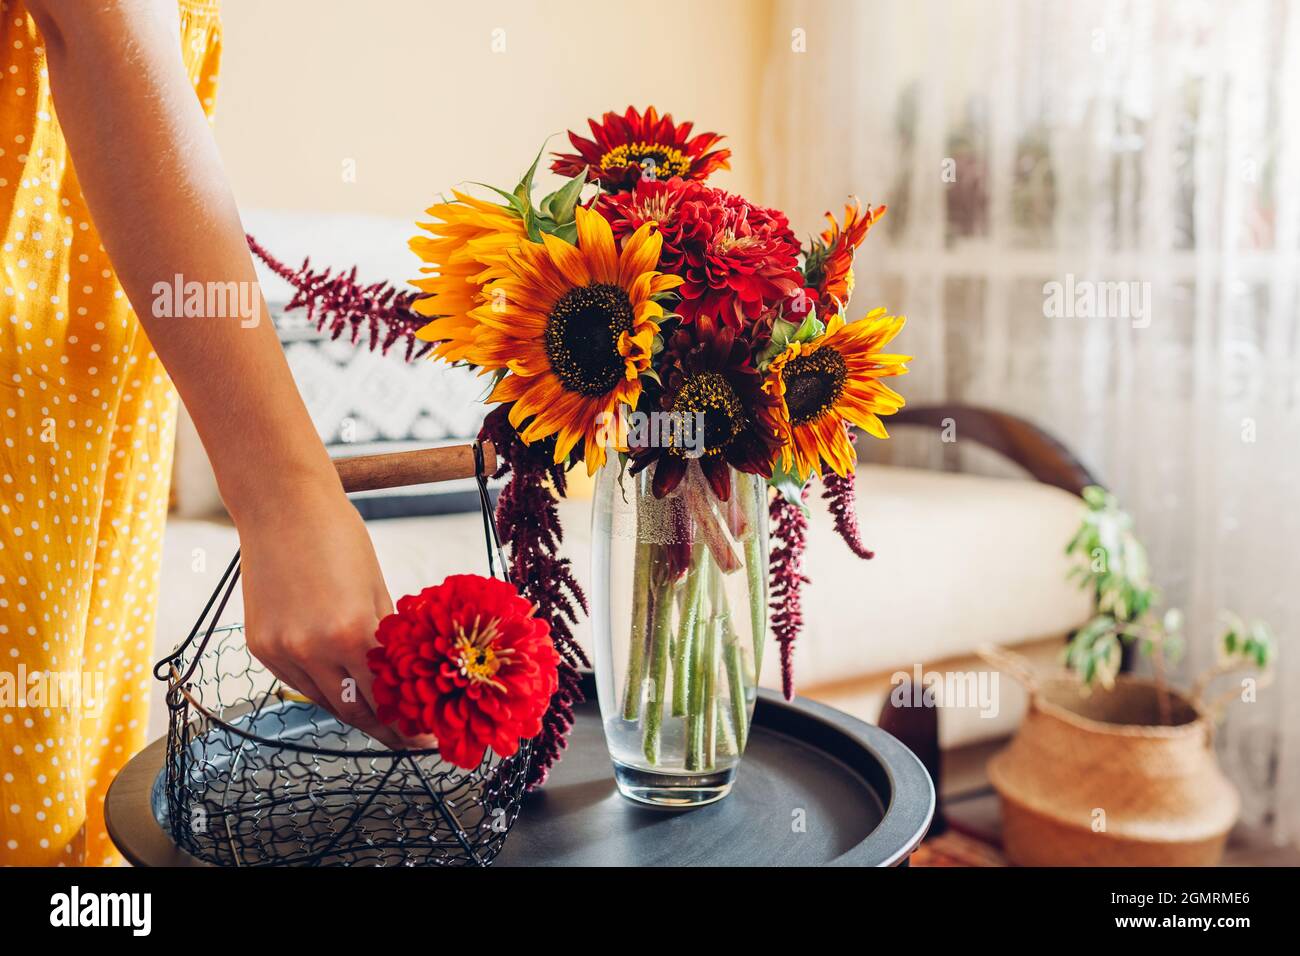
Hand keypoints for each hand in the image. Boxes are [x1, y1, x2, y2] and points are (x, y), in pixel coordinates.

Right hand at [234, 479, 408, 748]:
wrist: (282, 507)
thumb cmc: (340, 538)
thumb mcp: (377, 589)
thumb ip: (386, 639)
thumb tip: (403, 678)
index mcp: (351, 633)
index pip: (385, 699)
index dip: (407, 724)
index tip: (424, 736)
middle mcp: (312, 650)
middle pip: (354, 712)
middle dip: (384, 728)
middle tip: (406, 735)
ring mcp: (282, 651)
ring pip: (324, 702)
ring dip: (352, 710)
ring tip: (378, 713)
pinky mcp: (261, 647)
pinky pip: (297, 683)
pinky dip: (321, 687)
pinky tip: (341, 684)